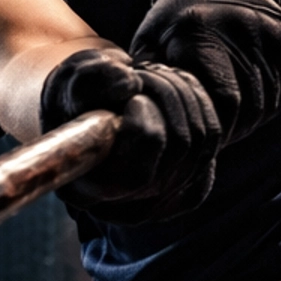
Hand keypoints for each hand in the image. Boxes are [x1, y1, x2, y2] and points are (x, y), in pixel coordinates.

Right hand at [39, 45, 219, 220]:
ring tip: (149, 76)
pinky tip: (169, 88)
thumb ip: (88, 81)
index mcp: (86, 192)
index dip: (144, 130)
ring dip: (178, 91)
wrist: (92, 111)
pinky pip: (212, 134)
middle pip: (178, 147)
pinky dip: (196, 100)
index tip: (134, 95)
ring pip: (199, 136)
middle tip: (138, 72)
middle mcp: (127, 208)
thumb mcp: (69, 83)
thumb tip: (126, 82)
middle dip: (162, 92)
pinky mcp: (191, 183)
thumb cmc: (75, 100)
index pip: (136, 176)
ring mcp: (164, 200)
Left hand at [129, 0, 280, 146]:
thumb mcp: (150, 40)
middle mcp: (242, 25)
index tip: (201, 131)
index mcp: (200, 27)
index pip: (222, 98)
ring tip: (229, 115)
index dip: (214, 124)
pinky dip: (267, 102)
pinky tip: (246, 95)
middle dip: (231, 126)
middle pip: (248, 104)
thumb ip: (147, 81)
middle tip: (216, 131)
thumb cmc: (177, 15)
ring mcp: (271, 32)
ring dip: (249, 118)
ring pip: (269, 101)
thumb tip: (146, 120)